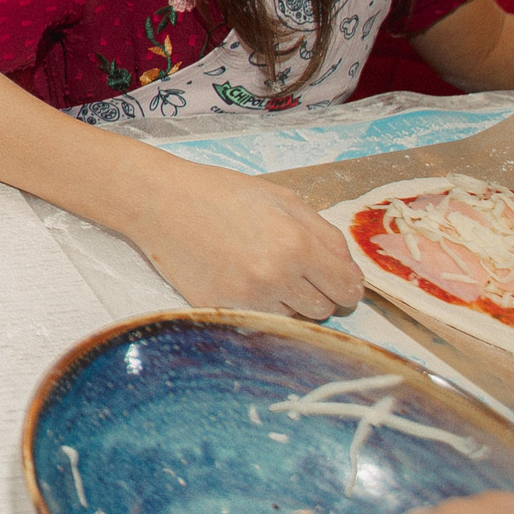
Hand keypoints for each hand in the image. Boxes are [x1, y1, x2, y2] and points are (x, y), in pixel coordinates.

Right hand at [126, 162, 363, 317]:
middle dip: (317, 292)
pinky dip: (259, 306)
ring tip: (262, 270)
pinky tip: (241, 279)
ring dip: (288, 301)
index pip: (348, 289)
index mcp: (296, 244)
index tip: (338, 281)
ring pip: (293, 318)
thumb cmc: (224, 193)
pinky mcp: (221, 309)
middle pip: (323, 310)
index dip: (347, 285)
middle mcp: (275, 277)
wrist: (162, 202)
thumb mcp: (284, 199)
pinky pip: (260, 320)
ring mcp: (246, 298)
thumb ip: (326, 235)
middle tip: (295, 270)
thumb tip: (350, 274)